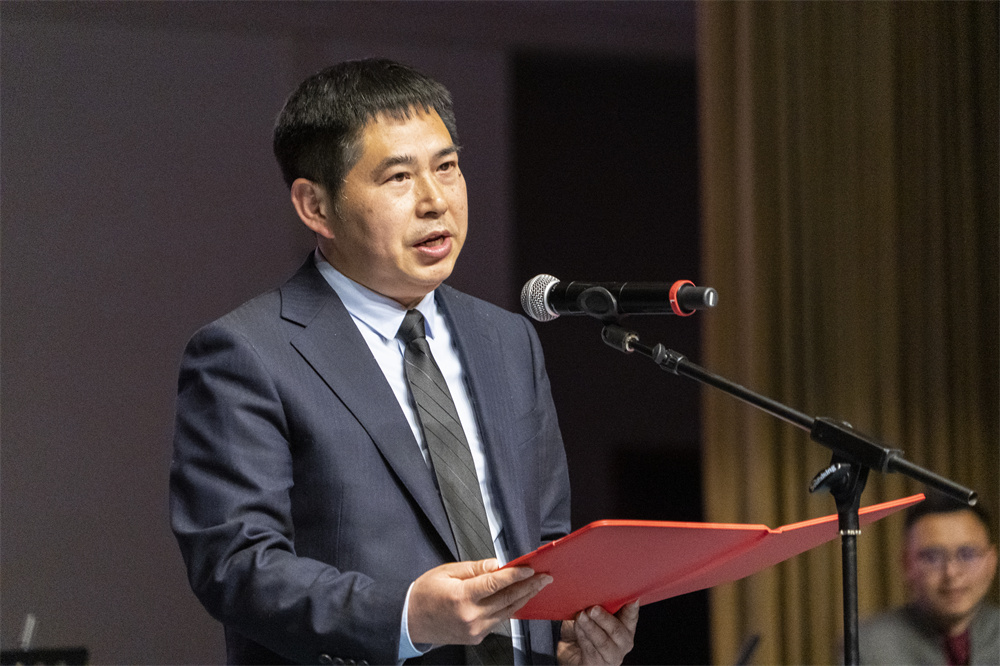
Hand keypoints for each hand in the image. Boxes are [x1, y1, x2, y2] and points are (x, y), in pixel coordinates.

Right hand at [407, 558, 552, 645]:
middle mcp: (471, 616)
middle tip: (545, 576)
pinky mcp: (476, 637)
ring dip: (524, 598)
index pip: (495, 584)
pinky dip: (510, 608)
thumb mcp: (447, 572)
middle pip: (507, 599)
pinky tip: (519, 598)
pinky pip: (498, 620)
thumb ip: (474, 568)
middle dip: (529, 586)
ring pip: (507, 611)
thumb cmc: (425, 593)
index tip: (530, 568)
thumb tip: (497, 564)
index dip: (515, 575)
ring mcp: (475, 630)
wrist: (410, 621)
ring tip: (537, 586)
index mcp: (462, 597)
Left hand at [557, 601, 638, 664]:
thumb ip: (599, 605)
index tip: (632, 599)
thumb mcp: (593, 615)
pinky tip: (577, 627)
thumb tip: (594, 589)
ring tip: (581, 616)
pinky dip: (582, 636)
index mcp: (626, 627)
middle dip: (604, 618)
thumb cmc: (584, 629)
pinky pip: (590, 649)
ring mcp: (612, 655)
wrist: (572, 652)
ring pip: (602, 641)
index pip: (631, 616)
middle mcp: (623, 643)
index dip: (632, 608)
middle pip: (617, 630)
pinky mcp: (597, 664)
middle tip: (593, 609)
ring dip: (590, 627)